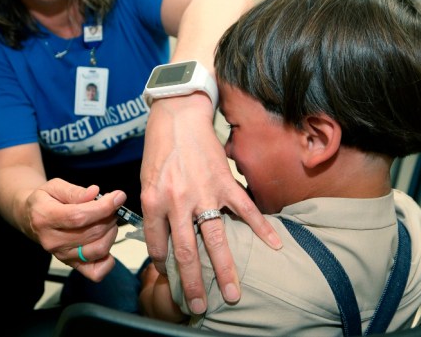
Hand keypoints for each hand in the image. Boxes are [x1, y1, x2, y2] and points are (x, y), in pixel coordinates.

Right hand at [23, 180, 126, 280]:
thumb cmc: (45, 200)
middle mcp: (52, 241)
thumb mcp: (55, 187)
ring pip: (98, 250)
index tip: (118, 197)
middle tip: (112, 206)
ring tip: (108, 220)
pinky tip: (105, 241)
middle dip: (110, 216)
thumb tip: (95, 193)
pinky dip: (108, 260)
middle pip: (92, 233)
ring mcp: (62, 256)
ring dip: (111, 233)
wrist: (30, 219)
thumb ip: (75, 191)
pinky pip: (96, 272)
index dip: (103, 207)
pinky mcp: (71, 265)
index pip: (79, 217)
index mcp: (45, 218)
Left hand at [140, 93, 281, 313]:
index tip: (171, 278)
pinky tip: (274, 246)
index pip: (158, 245)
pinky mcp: (225, 182)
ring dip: (225, 270)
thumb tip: (165, 239)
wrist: (178, 115)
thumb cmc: (160, 148)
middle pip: (187, 252)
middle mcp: (178, 201)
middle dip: (193, 282)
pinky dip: (261, 228)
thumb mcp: (147, 181)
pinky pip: (246, 209)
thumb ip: (156, 210)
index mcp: (154, 201)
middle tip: (200, 305)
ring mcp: (204, 192)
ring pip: (217, 239)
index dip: (164, 265)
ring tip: (233, 294)